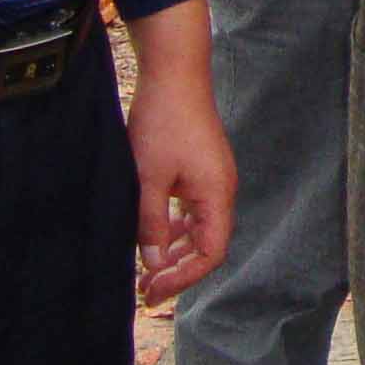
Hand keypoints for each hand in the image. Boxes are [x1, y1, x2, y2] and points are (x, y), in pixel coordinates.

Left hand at [125, 3, 233, 303]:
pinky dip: (174, 227)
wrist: (174, 73)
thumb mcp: (148, 177)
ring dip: (174, 250)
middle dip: (177, 269)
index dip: (183, 277)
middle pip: (207, 245)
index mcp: (216, 194)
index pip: (210, 253)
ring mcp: (212, 179)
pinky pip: (192, 210)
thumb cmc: (163, 121)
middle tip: (144, 290)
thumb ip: (150, 223)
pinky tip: (153, 232)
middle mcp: (220, 190)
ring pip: (198, 229)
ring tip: (146, 267)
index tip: (152, 291)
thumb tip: (152, 262)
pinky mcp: (200, 169)